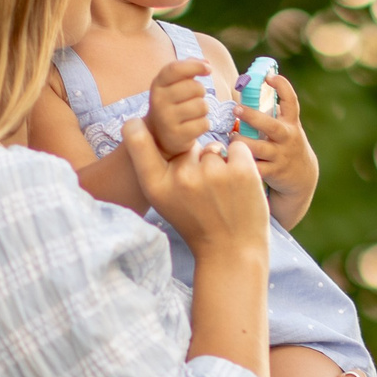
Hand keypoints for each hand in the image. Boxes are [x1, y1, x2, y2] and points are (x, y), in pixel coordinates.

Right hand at [125, 125, 269, 260]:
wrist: (232, 252)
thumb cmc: (197, 225)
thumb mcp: (165, 202)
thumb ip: (158, 171)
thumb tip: (148, 131)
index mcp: (158, 187)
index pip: (136, 142)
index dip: (135, 129)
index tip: (135, 124)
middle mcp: (182, 177)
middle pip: (187, 148)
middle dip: (196, 162)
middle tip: (205, 195)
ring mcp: (212, 172)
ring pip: (213, 149)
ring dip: (220, 164)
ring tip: (223, 195)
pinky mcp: (241, 170)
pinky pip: (237, 147)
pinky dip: (240, 160)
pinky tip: (238, 185)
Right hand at [143, 59, 212, 156]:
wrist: (158, 136)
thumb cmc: (172, 104)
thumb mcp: (173, 84)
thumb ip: (188, 69)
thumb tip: (207, 63)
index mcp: (157, 85)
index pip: (176, 69)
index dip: (195, 66)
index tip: (208, 69)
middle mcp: (159, 101)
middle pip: (195, 87)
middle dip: (201, 92)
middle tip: (193, 99)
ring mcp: (166, 120)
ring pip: (201, 106)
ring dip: (202, 109)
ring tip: (192, 114)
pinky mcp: (176, 136)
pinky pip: (204, 124)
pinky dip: (203, 124)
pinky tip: (192, 126)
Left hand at [236, 73, 319, 206]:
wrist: (302, 177)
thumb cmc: (287, 145)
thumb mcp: (287, 128)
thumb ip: (272, 114)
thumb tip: (247, 94)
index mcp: (291, 123)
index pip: (291, 101)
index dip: (282, 86)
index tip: (269, 76)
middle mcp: (287, 138)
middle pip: (270, 125)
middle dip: (252, 116)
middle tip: (236, 108)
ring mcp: (280, 156)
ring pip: (258, 148)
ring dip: (240, 141)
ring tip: (230, 137)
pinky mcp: (273, 172)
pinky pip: (254, 168)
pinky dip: (241, 163)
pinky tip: (230, 158)